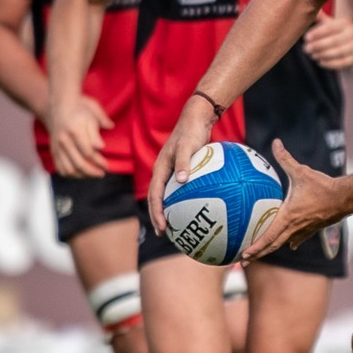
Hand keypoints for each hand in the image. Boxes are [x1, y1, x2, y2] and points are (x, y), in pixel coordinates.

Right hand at [46, 95, 112, 178]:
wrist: (60, 105)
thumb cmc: (80, 109)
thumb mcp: (93, 113)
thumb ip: (97, 130)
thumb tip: (101, 147)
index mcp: (75, 130)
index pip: (88, 152)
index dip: (99, 162)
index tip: (107, 165)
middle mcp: (64, 140)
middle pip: (78, 163)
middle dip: (92, 171)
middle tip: (102, 173)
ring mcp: (57, 146)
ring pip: (69, 168)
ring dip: (82, 175)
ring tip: (93, 174)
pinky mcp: (54, 150)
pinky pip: (60, 168)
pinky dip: (71, 174)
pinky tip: (81, 174)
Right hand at [147, 93, 219, 234]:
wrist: (197, 118)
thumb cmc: (191, 131)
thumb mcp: (187, 145)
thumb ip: (184, 162)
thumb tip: (182, 181)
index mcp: (160, 169)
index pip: (155, 195)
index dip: (156, 212)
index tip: (162, 227)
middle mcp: (163, 172)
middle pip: (157, 199)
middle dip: (158, 216)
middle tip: (164, 233)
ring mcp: (172, 171)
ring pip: (167, 195)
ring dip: (168, 210)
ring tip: (176, 226)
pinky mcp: (182, 170)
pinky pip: (180, 189)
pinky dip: (183, 200)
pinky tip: (195, 209)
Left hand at [240, 139, 345, 259]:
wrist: (345, 198)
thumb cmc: (322, 186)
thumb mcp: (301, 171)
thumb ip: (285, 158)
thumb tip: (276, 142)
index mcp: (288, 217)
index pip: (268, 237)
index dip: (256, 247)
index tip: (244, 255)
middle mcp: (295, 227)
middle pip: (273, 245)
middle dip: (258, 254)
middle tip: (243, 261)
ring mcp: (305, 230)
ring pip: (284, 242)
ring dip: (272, 249)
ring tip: (261, 253)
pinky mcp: (313, 228)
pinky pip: (299, 237)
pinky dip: (291, 241)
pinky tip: (291, 244)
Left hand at [302, 10, 352, 69]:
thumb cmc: (339, 32)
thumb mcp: (333, 23)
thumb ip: (321, 18)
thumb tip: (307, 7)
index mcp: (345, 23)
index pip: (330, 28)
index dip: (317, 33)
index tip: (306, 37)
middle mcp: (352, 35)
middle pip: (334, 41)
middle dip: (318, 45)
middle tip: (306, 48)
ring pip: (338, 52)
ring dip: (322, 54)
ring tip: (312, 55)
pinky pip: (341, 63)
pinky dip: (329, 63)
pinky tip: (320, 61)